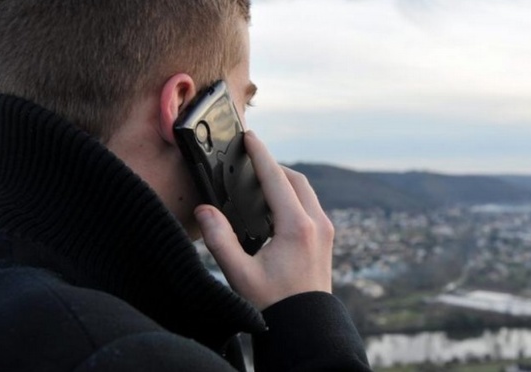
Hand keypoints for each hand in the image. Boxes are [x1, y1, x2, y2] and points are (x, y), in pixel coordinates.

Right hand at [194, 131, 333, 309]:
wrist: (305, 327)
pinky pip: (310, 205)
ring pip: (305, 191)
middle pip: (295, 179)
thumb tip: (205, 211)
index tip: (249, 137)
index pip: (276, 178)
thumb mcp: (240, 274)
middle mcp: (316, 224)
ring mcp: (325, 231)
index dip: (260, 155)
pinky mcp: (325, 239)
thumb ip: (220, 240)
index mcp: (296, 227)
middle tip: (251, 158)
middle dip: (273, 165)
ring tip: (260, 180)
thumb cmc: (274, 304)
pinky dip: (293, 196)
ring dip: (284, 180)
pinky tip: (275, 205)